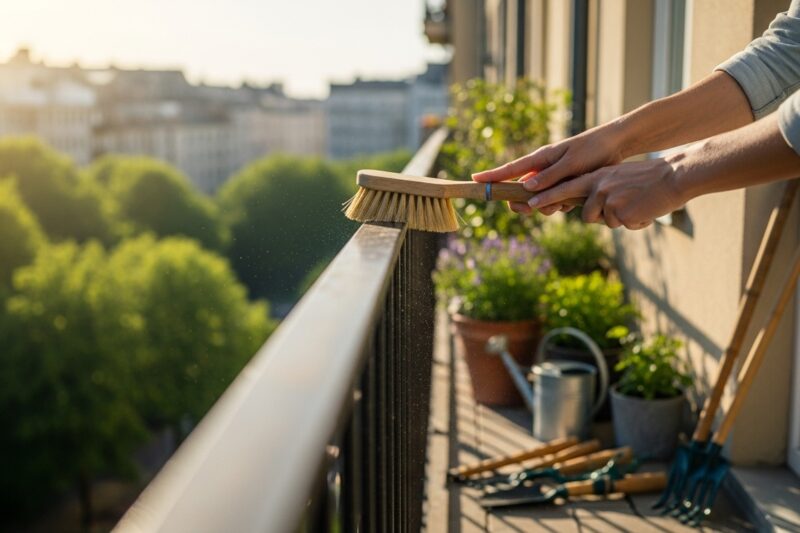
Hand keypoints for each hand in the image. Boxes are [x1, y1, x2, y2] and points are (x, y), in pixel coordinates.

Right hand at [471, 123, 626, 213]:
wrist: (615, 147)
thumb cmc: (592, 149)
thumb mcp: (571, 163)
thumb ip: (549, 177)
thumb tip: (525, 187)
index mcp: (539, 159)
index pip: (510, 169)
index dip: (491, 176)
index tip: (474, 180)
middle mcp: (542, 169)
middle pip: (520, 192)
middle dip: (523, 204)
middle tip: (530, 210)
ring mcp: (551, 179)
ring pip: (537, 201)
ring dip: (545, 208)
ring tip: (562, 204)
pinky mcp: (563, 186)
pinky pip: (553, 202)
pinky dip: (559, 205)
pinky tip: (572, 202)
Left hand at [528, 158, 686, 229]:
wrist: (673, 177)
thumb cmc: (649, 180)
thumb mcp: (619, 179)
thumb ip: (601, 191)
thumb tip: (589, 210)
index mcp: (598, 177)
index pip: (568, 187)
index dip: (548, 196)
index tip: (531, 201)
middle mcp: (598, 186)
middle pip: (581, 211)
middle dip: (559, 206)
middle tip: (532, 206)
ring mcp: (607, 199)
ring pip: (602, 221)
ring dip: (617, 219)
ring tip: (635, 205)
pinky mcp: (619, 211)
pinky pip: (621, 225)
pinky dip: (634, 222)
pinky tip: (644, 210)